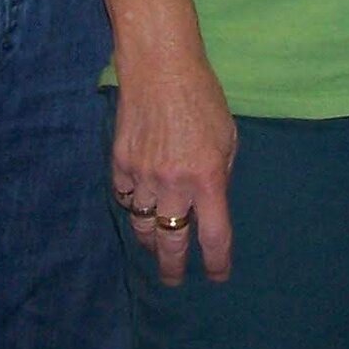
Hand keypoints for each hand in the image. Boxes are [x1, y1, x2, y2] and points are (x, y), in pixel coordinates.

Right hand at [112, 53, 237, 285]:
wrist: (159, 68)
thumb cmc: (202, 98)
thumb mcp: (227, 136)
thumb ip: (220, 173)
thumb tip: (209, 203)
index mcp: (208, 178)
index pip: (214, 236)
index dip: (217, 262)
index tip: (218, 275)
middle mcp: (174, 184)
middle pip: (172, 242)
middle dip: (174, 268)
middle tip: (175, 280)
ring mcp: (143, 176)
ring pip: (143, 226)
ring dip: (151, 242)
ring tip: (156, 249)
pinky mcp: (120, 164)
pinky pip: (125, 199)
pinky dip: (132, 208)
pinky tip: (138, 210)